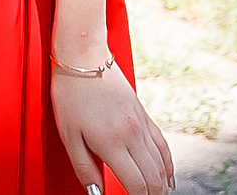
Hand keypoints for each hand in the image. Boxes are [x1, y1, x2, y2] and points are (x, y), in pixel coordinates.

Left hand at [52, 63, 172, 194]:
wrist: (84, 56)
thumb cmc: (70, 94)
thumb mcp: (68, 135)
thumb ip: (84, 168)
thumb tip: (96, 193)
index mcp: (112, 143)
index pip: (137, 185)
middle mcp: (132, 135)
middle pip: (153, 178)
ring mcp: (141, 124)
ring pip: (160, 164)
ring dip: (161, 185)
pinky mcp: (144, 115)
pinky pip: (162, 145)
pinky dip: (167, 165)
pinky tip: (167, 177)